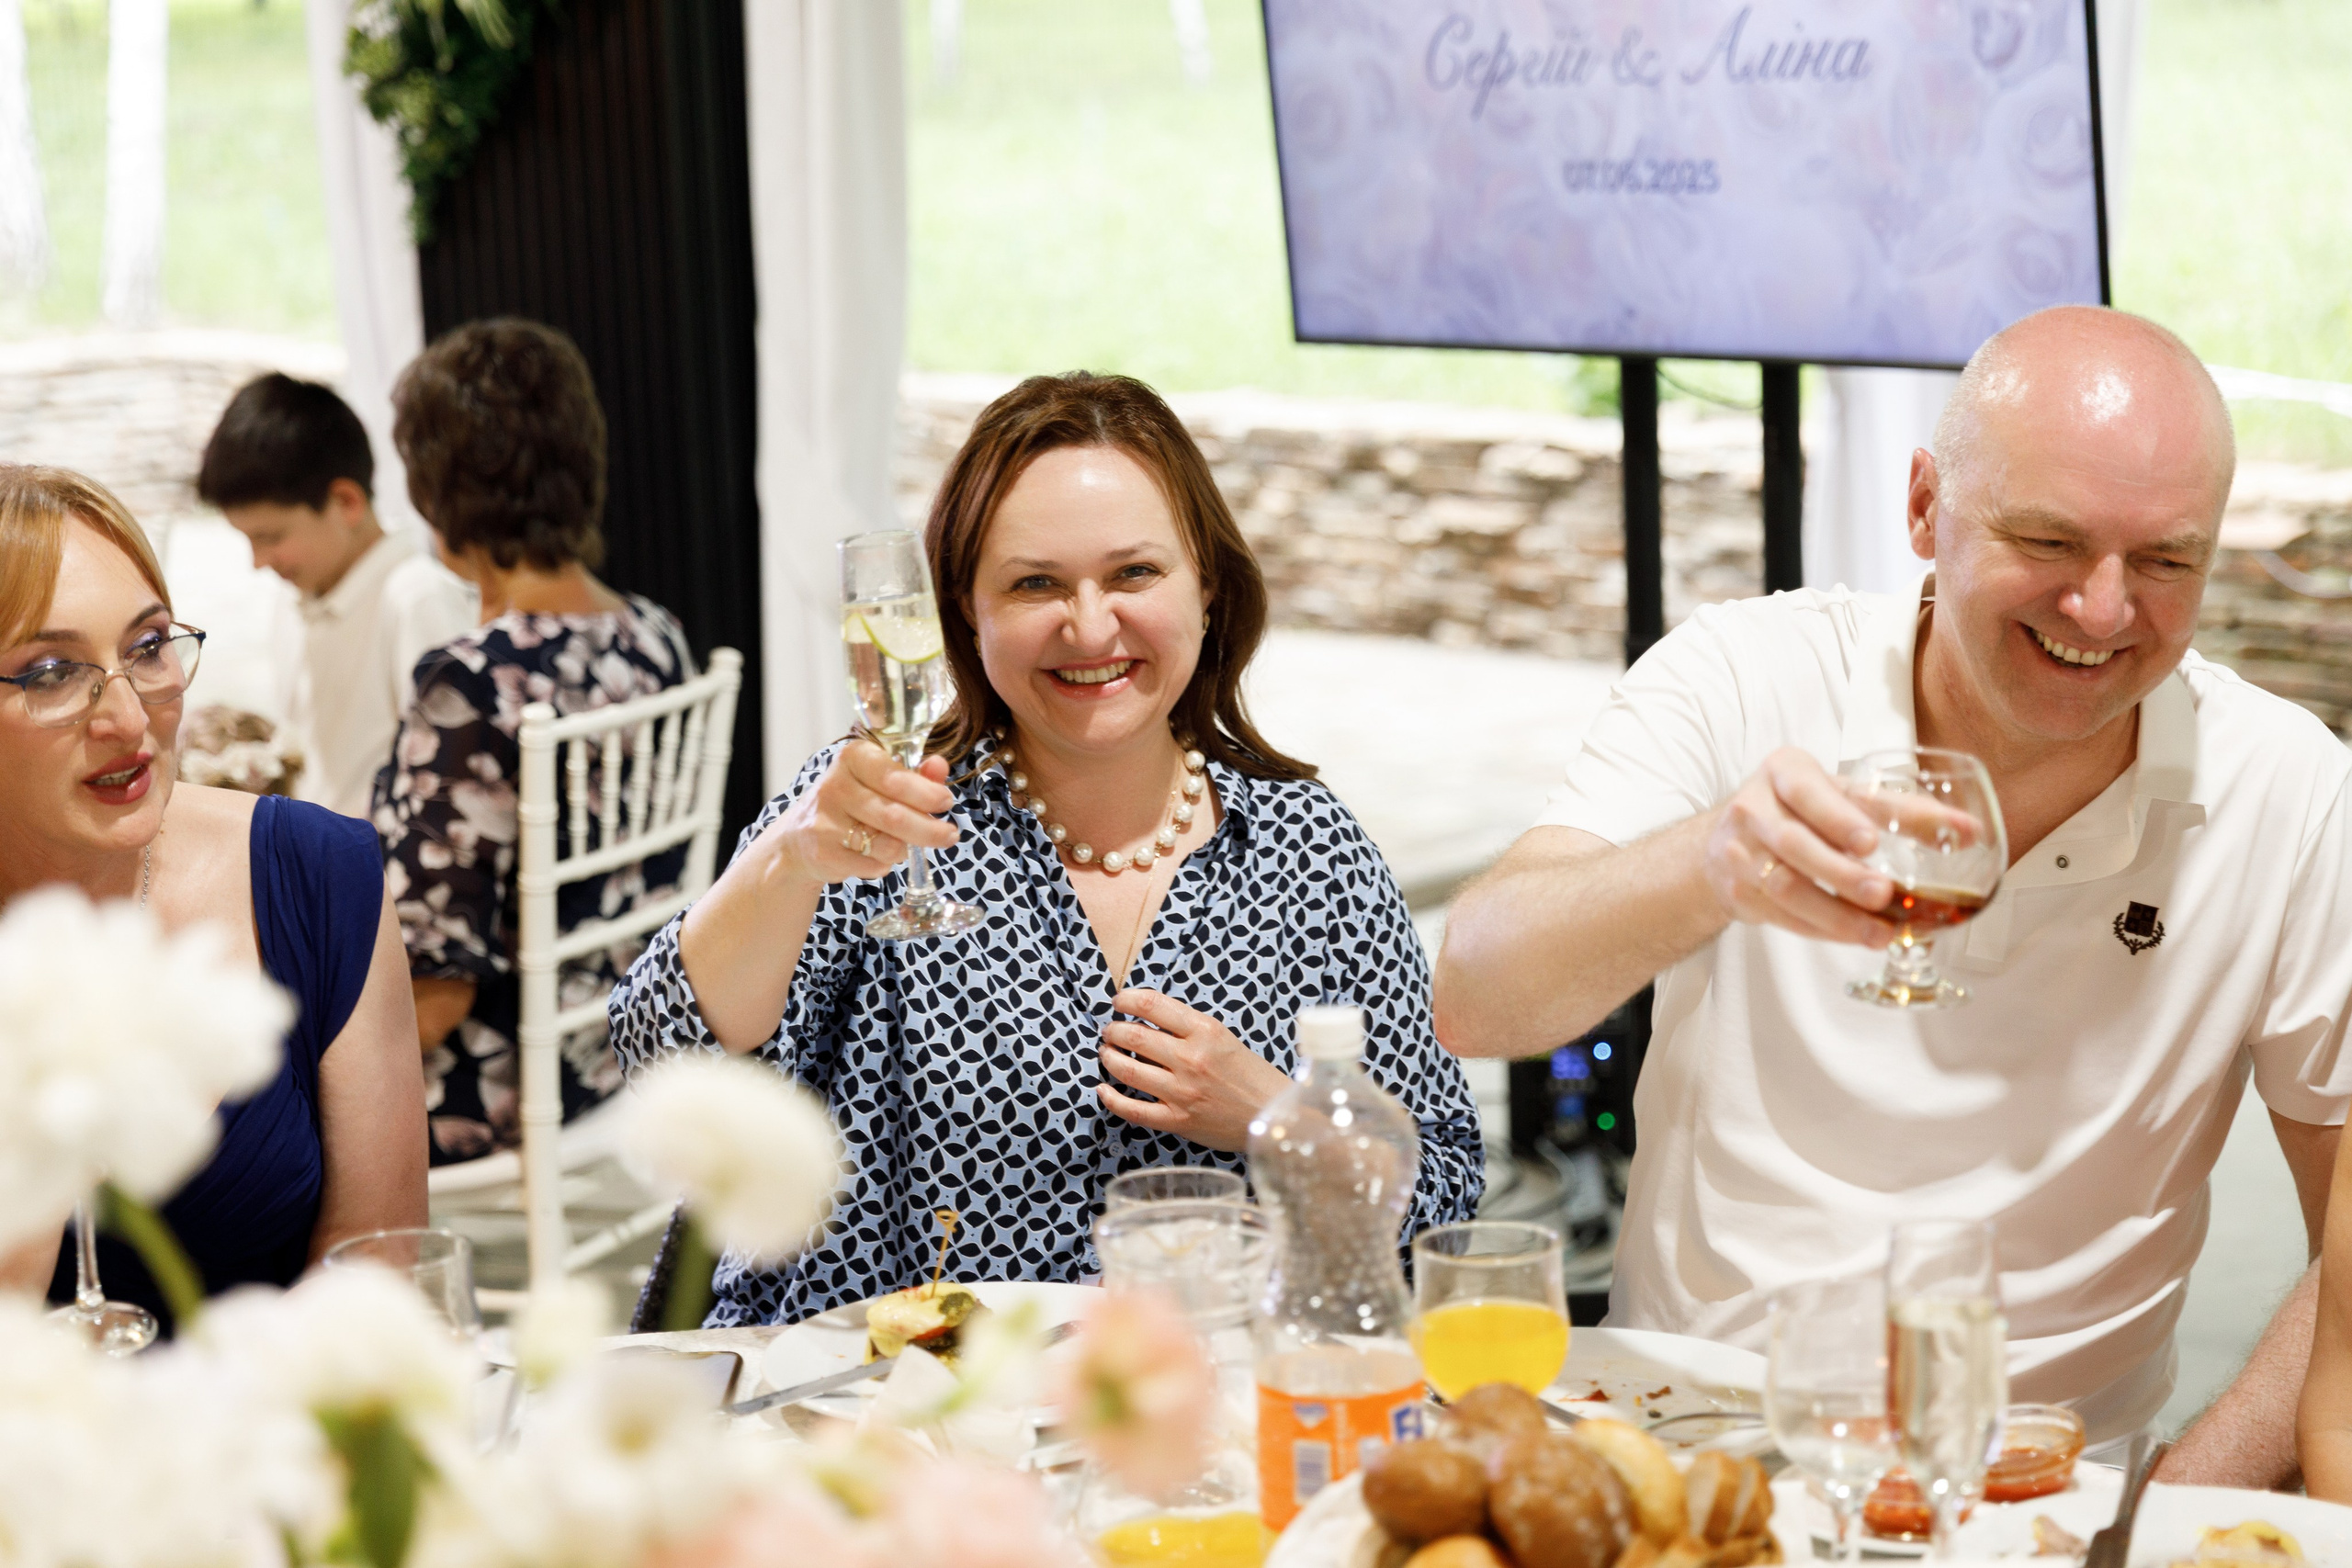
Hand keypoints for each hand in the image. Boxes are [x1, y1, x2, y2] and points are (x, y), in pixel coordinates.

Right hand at [764, 738, 958, 886]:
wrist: (799, 839)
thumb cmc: (850, 804)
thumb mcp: (879, 781)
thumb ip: (913, 774)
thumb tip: (939, 767)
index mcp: (852, 758)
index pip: (894, 777)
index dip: (926, 792)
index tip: (946, 801)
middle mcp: (834, 785)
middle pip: (895, 815)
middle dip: (930, 829)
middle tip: (949, 835)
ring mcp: (825, 821)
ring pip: (887, 844)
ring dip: (905, 849)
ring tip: (904, 845)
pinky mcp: (822, 852)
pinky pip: (872, 865)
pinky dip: (884, 865)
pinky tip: (876, 856)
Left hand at [1099, 989, 1295, 1153]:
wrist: (1274, 1116)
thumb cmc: (1251, 1076)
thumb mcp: (1225, 1038)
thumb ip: (1189, 1028)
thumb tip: (1148, 1020)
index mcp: (1205, 1031)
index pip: (1152, 1005)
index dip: (1127, 999)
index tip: (1119, 1001)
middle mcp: (1191, 1059)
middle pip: (1133, 1035)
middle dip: (1113, 1030)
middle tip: (1110, 1030)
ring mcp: (1182, 1091)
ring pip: (1127, 1069)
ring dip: (1108, 1057)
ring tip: (1106, 1053)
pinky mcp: (1177, 1120)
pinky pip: (1133, 1110)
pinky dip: (1111, 1098)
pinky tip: (1103, 1089)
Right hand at [1702, 746, 1899, 947]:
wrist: (1727, 836)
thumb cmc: (1801, 808)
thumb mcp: (1840, 794)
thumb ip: (1897, 810)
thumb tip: (1967, 833)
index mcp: (1783, 770)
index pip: (1811, 792)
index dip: (1840, 818)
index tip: (1872, 842)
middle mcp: (1754, 807)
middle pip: (1794, 843)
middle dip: (1841, 873)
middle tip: (1883, 893)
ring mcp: (1739, 851)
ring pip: (1784, 886)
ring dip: (1835, 913)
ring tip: (1880, 933)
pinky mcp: (1737, 891)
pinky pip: (1781, 915)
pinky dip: (1822, 929)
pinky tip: (1855, 936)